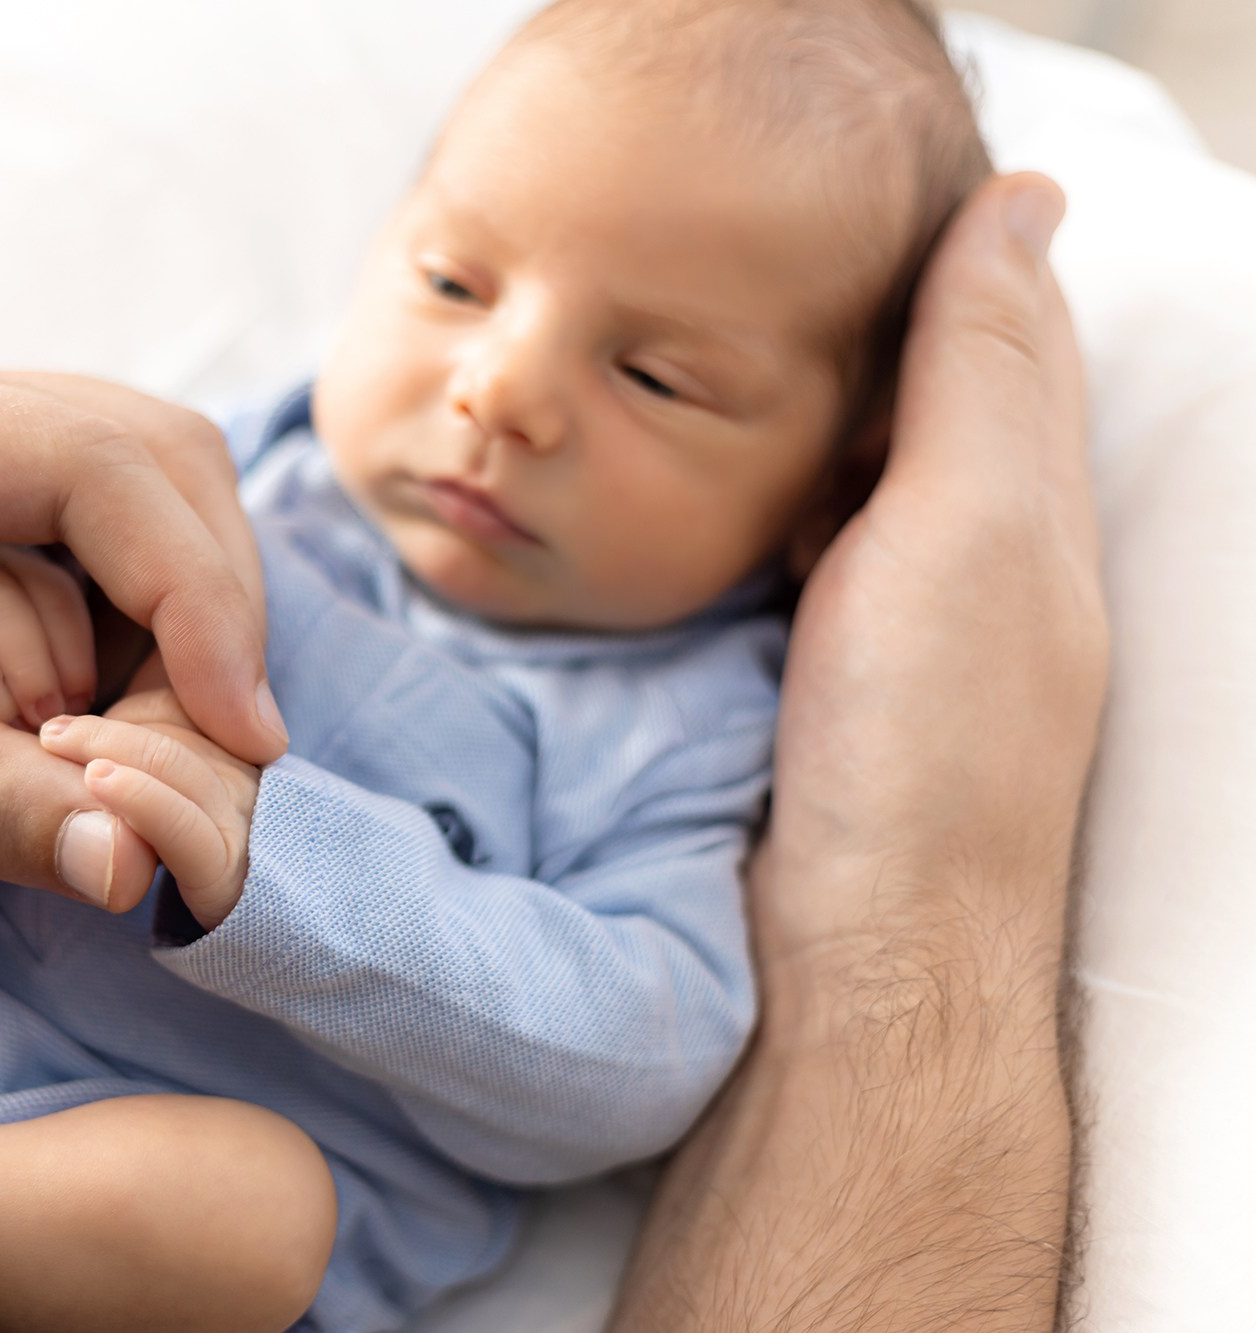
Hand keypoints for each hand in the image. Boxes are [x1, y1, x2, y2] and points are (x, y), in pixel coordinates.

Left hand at [0, 349, 284, 907]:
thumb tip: (138, 863)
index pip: (99, 465)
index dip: (198, 596)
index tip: (244, 732)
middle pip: (139, 450)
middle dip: (208, 593)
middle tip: (236, 738)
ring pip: (120, 481)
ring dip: (174, 601)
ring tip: (190, 730)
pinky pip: (67, 525)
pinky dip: (120, 608)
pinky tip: (115, 700)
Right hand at [612, 174, 1103, 1330]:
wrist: (846, 969)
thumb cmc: (923, 754)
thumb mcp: (974, 529)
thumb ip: (986, 371)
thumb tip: (1018, 199)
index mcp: (1026, 514)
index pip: (995, 342)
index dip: (934, 258)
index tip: (843, 207)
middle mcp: (963, 569)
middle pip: (910, 409)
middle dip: (845, 334)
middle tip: (736, 276)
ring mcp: (875, 636)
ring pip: (832, 484)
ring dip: (777, 418)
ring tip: (688, 357)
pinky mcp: (794, 688)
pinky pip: (772, 560)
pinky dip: (739, 507)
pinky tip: (685, 489)